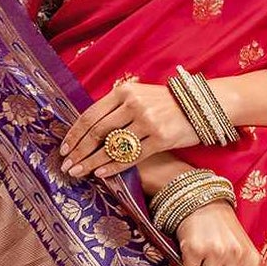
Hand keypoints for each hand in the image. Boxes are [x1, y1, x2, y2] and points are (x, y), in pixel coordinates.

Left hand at [58, 80, 197, 179]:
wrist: (202, 107)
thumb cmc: (166, 105)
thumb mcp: (140, 96)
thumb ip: (116, 108)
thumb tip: (87, 130)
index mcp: (125, 91)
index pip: (91, 114)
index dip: (75, 134)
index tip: (64, 149)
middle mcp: (134, 104)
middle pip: (97, 131)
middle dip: (79, 150)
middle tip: (67, 165)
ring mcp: (148, 121)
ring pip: (112, 146)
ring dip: (92, 162)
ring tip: (78, 172)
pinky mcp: (161, 138)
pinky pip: (131, 157)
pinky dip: (113, 166)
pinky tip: (101, 174)